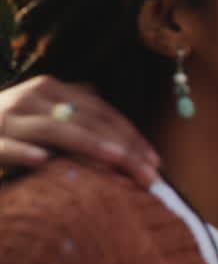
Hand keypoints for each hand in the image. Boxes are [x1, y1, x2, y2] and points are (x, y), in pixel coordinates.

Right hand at [0, 76, 158, 185]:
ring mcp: (7, 117)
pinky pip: (6, 145)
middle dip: (122, 147)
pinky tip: (43, 161)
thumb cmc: (11, 126)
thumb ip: (79, 114)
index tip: (155, 161)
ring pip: (54, 129)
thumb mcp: (45, 113)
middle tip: (148, 174)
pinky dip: (24, 152)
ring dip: (87, 144)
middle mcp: (31, 98)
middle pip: (87, 121)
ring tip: (115, 159)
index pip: (101, 112)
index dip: (131, 135)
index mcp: (51, 90)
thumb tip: (124, 133)